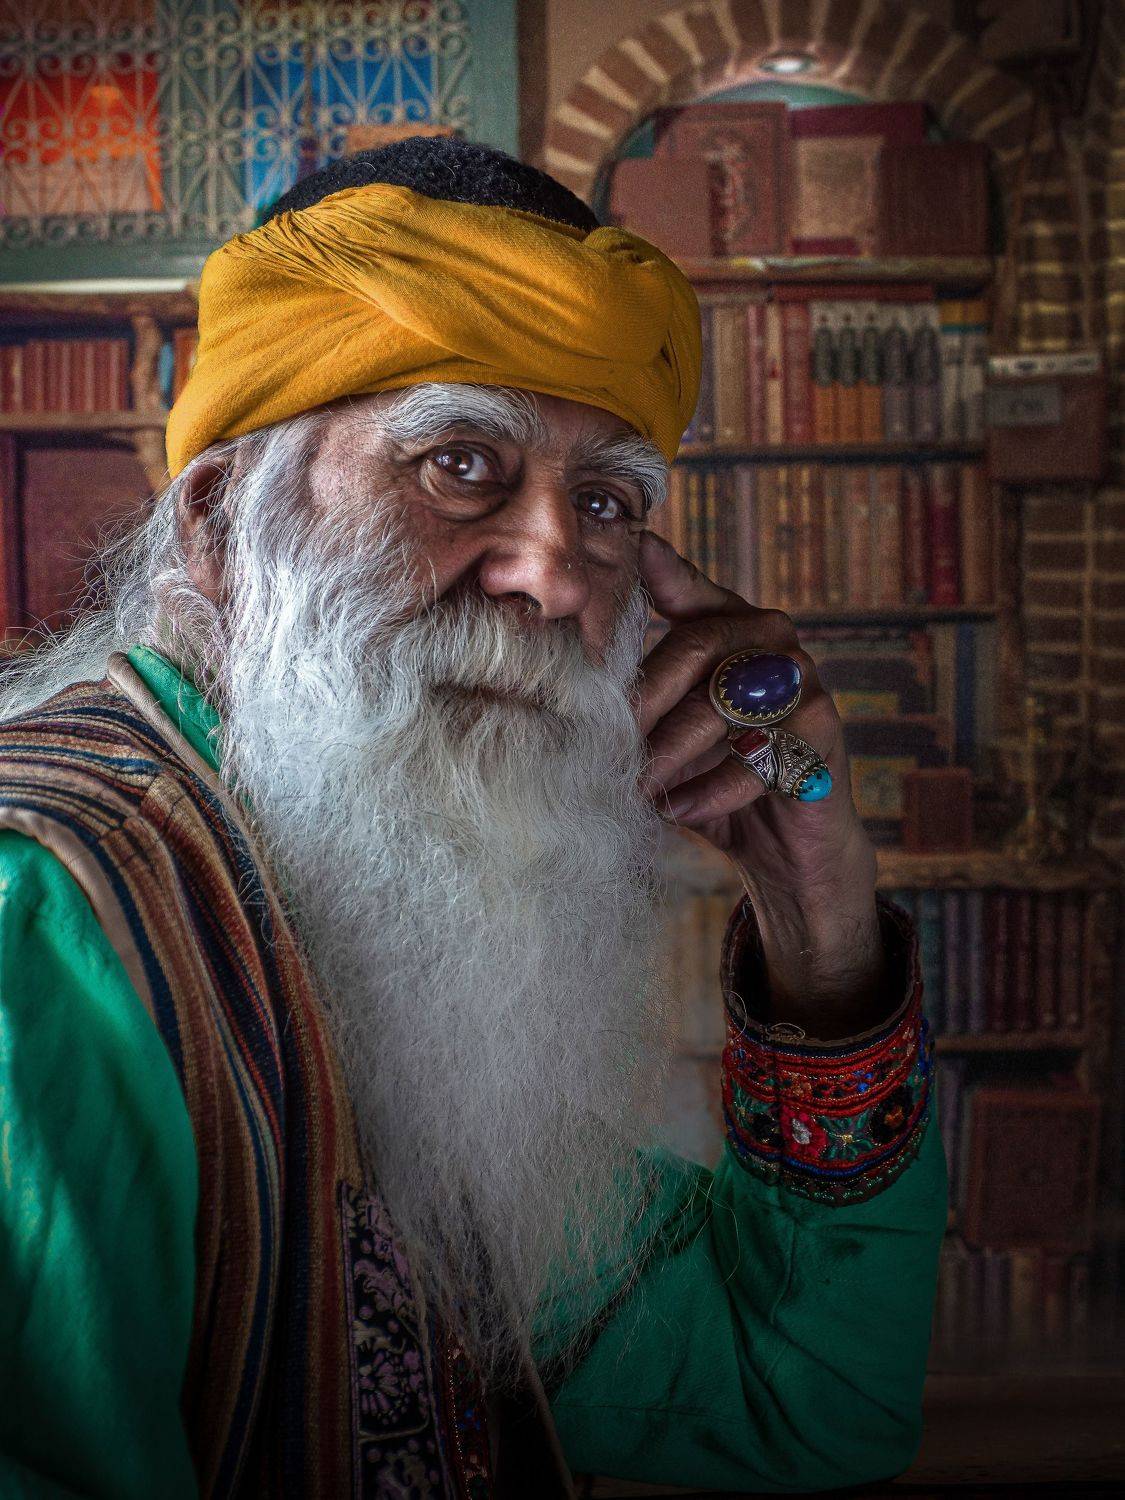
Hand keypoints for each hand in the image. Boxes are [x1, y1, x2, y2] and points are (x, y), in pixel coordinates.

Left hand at [634, 532, 886, 1033]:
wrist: (783, 848)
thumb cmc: (713, 778)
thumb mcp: (669, 730)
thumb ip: (638, 691)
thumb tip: (567, 677)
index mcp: (735, 626)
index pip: (691, 590)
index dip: (659, 573)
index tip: (627, 556)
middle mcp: (774, 642)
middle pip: (698, 646)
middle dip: (642, 699)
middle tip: (600, 742)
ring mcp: (804, 682)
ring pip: (721, 704)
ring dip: (669, 751)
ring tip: (632, 786)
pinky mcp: (822, 734)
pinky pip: (755, 755)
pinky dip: (709, 790)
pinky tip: (677, 811)